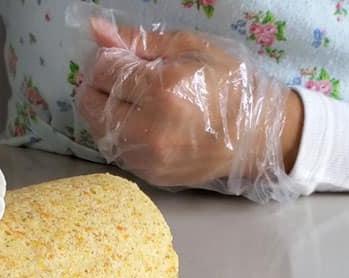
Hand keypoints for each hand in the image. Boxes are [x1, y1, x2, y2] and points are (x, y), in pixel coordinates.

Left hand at [75, 19, 302, 201]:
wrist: (258, 136)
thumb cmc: (230, 85)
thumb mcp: (191, 48)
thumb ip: (139, 41)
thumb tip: (96, 31)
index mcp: (163, 89)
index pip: (104, 70)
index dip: (107, 59)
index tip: (124, 59)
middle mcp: (151, 128)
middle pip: (90, 103)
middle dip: (99, 86)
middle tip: (123, 80)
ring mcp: (150, 157)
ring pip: (98, 130)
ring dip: (107, 112)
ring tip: (135, 102)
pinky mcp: (151, 175)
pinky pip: (116, 150)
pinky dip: (120, 134)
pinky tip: (143, 123)